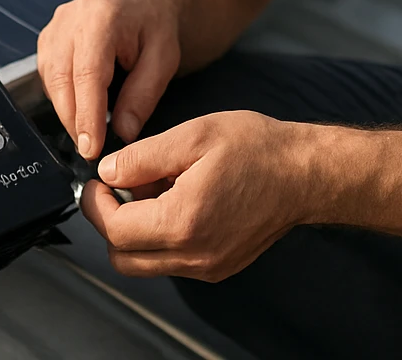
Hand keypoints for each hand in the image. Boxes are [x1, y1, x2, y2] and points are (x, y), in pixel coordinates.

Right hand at [36, 0, 181, 159]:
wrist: (143, 1)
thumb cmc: (155, 26)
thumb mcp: (164, 60)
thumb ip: (142, 96)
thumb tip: (122, 133)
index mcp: (103, 16)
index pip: (88, 73)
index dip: (87, 115)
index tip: (91, 147)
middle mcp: (72, 17)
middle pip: (61, 79)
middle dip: (74, 120)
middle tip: (91, 149)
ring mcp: (55, 26)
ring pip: (50, 80)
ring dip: (67, 111)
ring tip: (90, 130)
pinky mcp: (47, 38)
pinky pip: (47, 76)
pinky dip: (62, 98)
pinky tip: (81, 108)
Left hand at [80, 110, 311, 280]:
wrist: (304, 173)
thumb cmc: (257, 149)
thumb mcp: (194, 135)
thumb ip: (143, 157)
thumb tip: (108, 172)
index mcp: (183, 221)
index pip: (115, 230)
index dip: (96, 205)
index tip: (97, 183)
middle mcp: (194, 254)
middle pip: (123, 258)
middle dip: (110, 222)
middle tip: (118, 188)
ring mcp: (208, 265)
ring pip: (146, 264)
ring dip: (136, 233)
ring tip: (155, 191)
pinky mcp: (218, 267)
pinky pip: (172, 262)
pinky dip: (161, 238)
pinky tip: (178, 203)